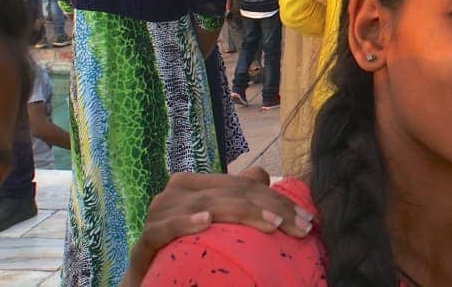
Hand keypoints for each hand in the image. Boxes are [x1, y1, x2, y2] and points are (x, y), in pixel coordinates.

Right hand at [118, 167, 312, 286]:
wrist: (150, 279)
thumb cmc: (187, 248)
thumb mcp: (217, 221)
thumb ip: (236, 196)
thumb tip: (261, 175)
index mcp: (196, 184)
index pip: (244, 185)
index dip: (278, 199)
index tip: (307, 219)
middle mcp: (176, 192)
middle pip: (232, 193)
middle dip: (271, 208)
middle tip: (301, 227)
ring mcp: (159, 214)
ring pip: (207, 206)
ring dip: (243, 214)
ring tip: (273, 225)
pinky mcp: (145, 241)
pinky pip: (165, 229)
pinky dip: (185, 223)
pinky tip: (205, 223)